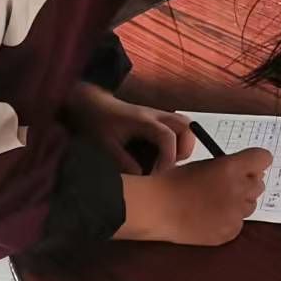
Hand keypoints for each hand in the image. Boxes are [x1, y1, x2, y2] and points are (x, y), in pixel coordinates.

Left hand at [63, 83, 195, 172]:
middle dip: (184, 149)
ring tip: (168, 160)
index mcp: (143, 120)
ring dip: (184, 144)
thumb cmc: (99, 123)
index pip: (167, 136)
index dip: (168, 157)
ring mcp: (158, 115)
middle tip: (169, 164)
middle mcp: (155, 115)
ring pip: (186, 125)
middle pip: (187, 126)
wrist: (93, 104)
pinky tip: (162, 154)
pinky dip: (178, 141)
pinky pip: (177, 127)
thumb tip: (141, 176)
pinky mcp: (157, 118)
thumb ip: (123, 161)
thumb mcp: (106, 145)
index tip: (159, 172)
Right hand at [117, 149, 272, 245]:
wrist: (157, 208)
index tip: (249, 166)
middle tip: (229, 185)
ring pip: (250, 205)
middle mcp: (238, 190)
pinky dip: (228, 220)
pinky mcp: (229, 232)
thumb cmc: (174, 182)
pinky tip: (209, 218)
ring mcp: (235, 213)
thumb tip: (246, 171)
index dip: (256, 161)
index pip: (263, 158)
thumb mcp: (203, 165)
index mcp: (230, 167)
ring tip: (215, 203)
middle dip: (247, 183)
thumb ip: (227, 167)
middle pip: (259, 184)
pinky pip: (238, 223)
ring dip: (239, 202)